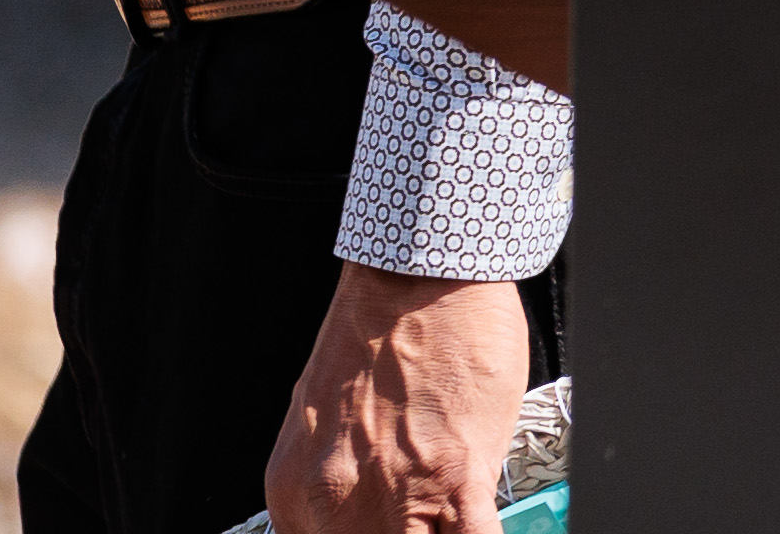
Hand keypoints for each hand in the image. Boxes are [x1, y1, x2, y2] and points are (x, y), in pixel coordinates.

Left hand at [267, 261, 532, 530]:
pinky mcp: (456, 477)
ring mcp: (397, 494)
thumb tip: (374, 519)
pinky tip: (483, 520)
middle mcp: (336, 503)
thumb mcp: (329, 423)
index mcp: (296, 491)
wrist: (420, 271)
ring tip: (443, 520)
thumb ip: (343, 486)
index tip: (388, 527)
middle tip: (416, 522)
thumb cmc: (380, 330)